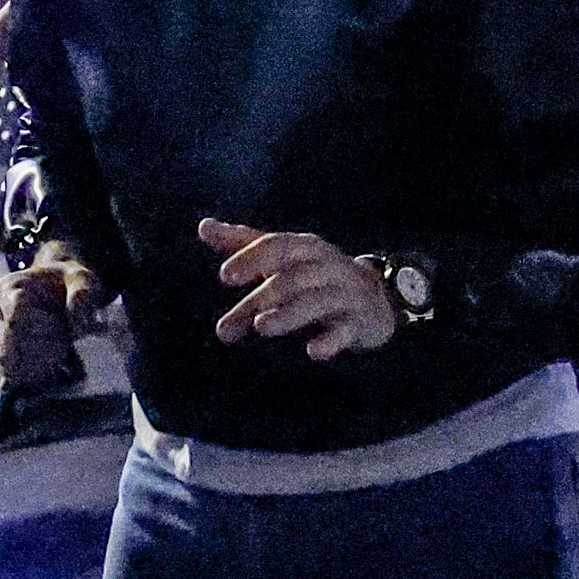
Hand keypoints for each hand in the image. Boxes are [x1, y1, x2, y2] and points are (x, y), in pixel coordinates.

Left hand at [197, 216, 395, 357]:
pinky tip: (314, 352)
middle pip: (291, 279)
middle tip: (225, 328)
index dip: (252, 258)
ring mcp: (346, 293)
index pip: (278, 246)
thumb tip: (203, 226)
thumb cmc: (315, 274)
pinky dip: (331, 340)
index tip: (225, 276)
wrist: (374, 298)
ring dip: (288, 315)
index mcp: (305, 248)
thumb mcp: (284, 255)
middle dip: (259, 300)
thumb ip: (244, 242)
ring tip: (261, 328)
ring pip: (317, 301)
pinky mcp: (359, 322)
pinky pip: (346, 330)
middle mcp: (327, 266)